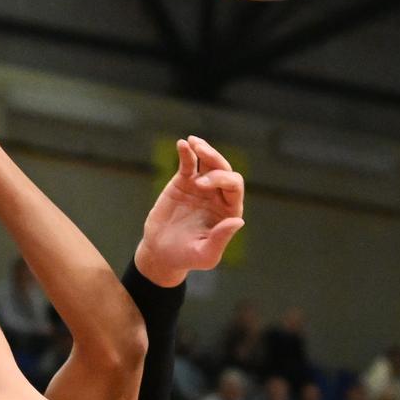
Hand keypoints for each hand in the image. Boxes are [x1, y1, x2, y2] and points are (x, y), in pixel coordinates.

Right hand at [135, 137, 245, 285]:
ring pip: (209, 161)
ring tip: (194, 142)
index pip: (234, 186)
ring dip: (204, 150)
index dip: (222, 180)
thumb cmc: (187, 257)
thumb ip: (221, 239)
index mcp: (229, 210)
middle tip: (198, 154)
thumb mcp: (205, 254)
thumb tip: (239, 221)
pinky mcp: (184, 182)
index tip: (201, 185)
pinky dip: (186, 152)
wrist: (161, 252)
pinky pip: (188, 163)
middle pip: (224, 169)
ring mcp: (201, 186)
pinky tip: (182, 144)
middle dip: (214, 160)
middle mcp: (218, 195)